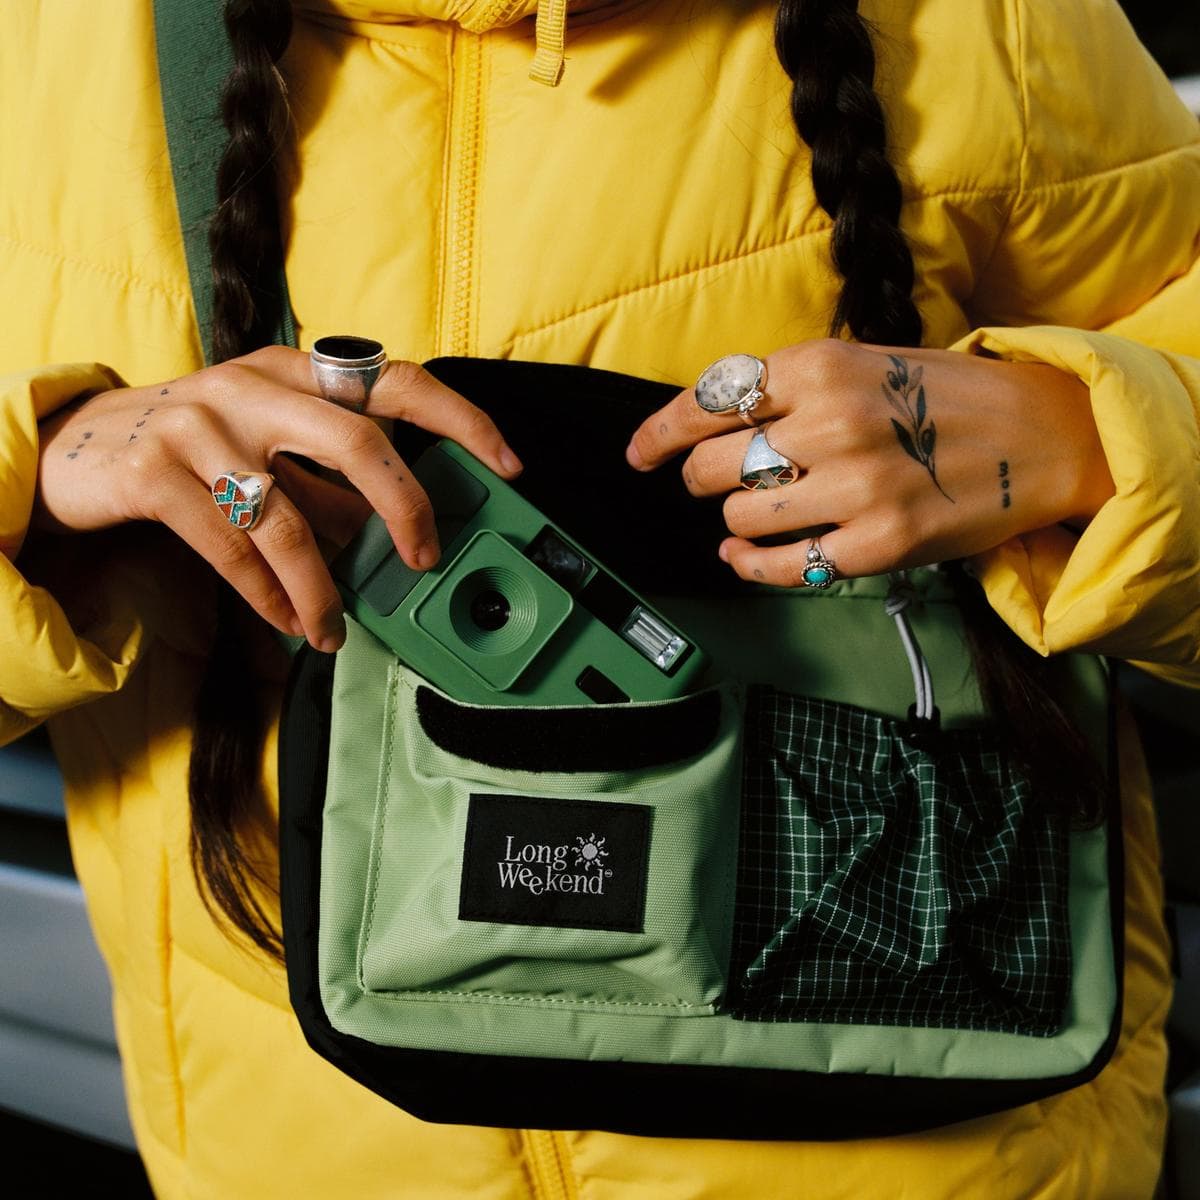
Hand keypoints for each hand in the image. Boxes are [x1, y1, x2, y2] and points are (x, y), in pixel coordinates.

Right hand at [33, 347, 522, 649]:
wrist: (80, 448)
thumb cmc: (199, 448)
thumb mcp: (273, 450)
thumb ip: (332, 483)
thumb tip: (400, 534)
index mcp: (294, 369)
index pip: (395, 379)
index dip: (460, 419)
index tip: (507, 464)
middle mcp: (252, 385)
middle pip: (356, 439)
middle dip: (405, 507)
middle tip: (424, 559)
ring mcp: (200, 424)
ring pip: (287, 519)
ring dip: (321, 588)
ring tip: (333, 627)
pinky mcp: (152, 472)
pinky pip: (230, 549)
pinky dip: (266, 596)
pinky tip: (287, 620)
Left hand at [625, 340, 1112, 585]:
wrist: (1041, 433)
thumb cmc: (943, 396)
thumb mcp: (862, 362)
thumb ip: (788, 389)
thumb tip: (710, 420)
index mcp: (819, 367)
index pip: (709, 401)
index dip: (659, 433)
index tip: (639, 454)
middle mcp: (830, 424)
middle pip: (713, 465)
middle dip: (699, 477)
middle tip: (714, 480)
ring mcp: (855, 488)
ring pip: (742, 517)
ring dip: (735, 518)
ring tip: (756, 510)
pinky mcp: (878, 544)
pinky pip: (785, 566)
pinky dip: (752, 565)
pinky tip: (744, 557)